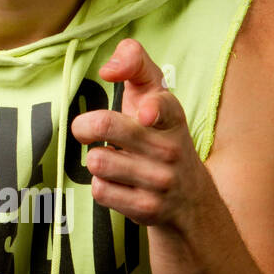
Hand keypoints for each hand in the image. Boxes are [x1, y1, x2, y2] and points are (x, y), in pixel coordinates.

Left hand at [70, 38, 206, 230]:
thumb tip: (108, 68)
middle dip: (84, 126)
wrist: (189, 198)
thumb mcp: (155, 96)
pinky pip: (100, 190)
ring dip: (96, 160)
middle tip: (85, 129)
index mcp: (172, 116)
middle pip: (106, 127)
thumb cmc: (160, 135)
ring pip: (97, 161)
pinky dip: (101, 185)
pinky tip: (118, 183)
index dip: (152, 108)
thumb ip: (135, 65)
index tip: (144, 115)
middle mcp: (170, 148)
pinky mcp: (146, 208)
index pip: (164, 107)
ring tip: (113, 161)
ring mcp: (159, 181)